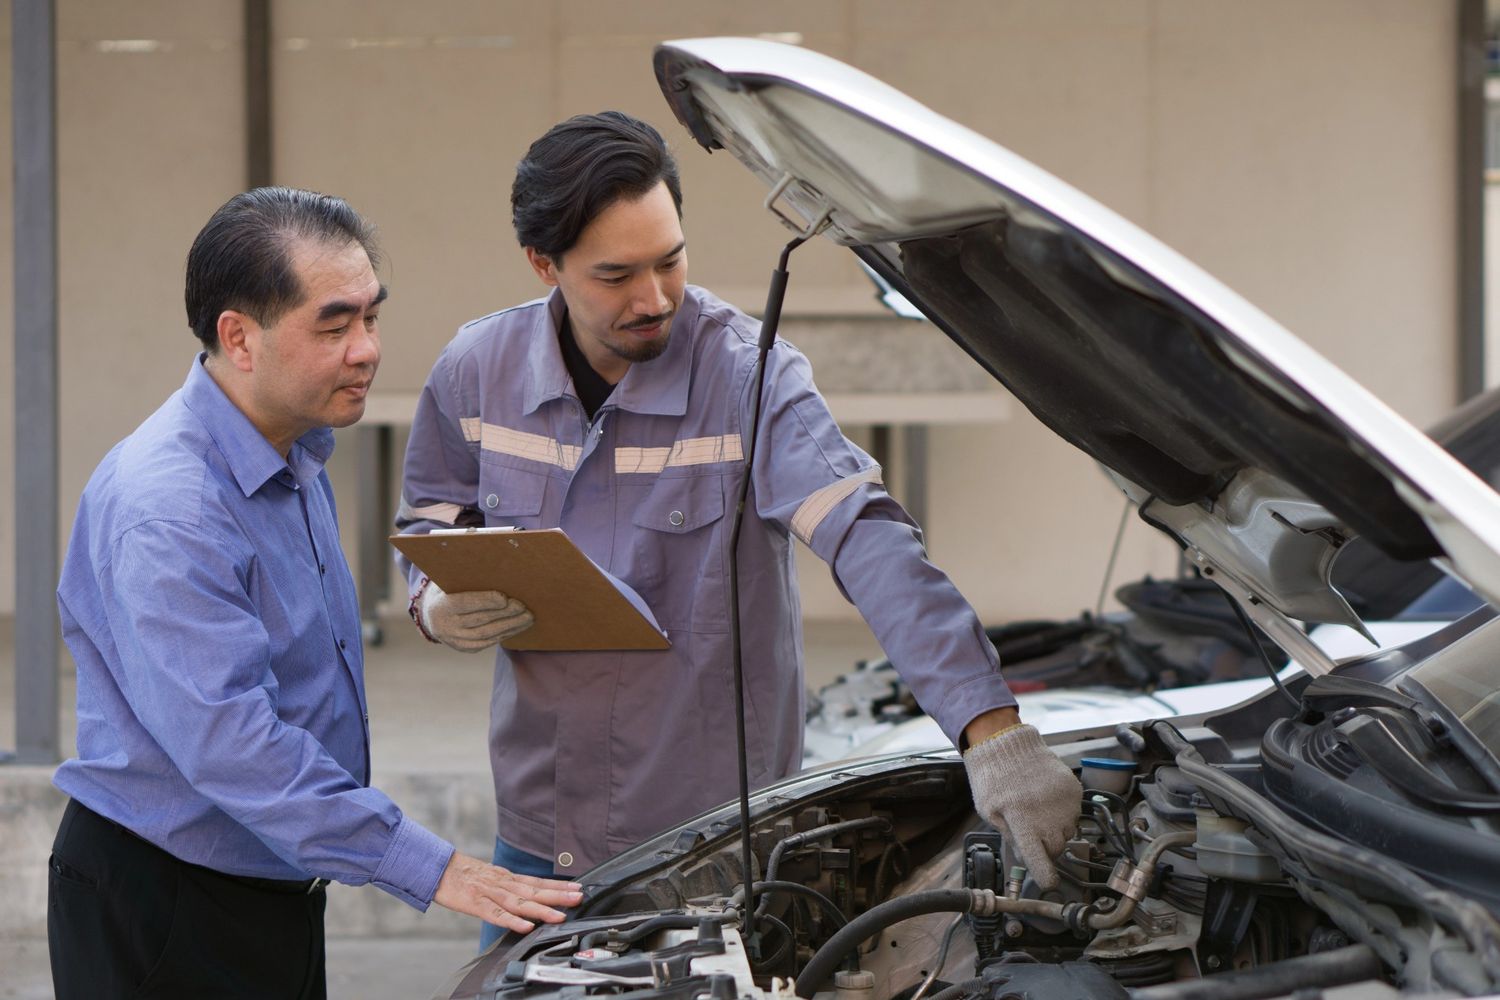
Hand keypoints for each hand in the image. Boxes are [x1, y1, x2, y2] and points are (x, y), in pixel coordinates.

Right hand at [418, 580, 533, 651]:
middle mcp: (445, 625)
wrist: (432, 614)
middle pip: (480, 620)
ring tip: (528, 618)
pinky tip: (517, 627)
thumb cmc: (448, 588)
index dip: (485, 601)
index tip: (505, 597)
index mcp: (441, 605)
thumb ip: (465, 572)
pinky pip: (486, 643)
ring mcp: (454, 639)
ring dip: (510, 626)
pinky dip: (504, 634)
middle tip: (524, 607)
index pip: (465, 603)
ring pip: (486, 634)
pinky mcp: (463, 648)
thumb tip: (489, 554)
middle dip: (505, 614)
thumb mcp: (450, 578)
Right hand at [432, 851, 582, 932]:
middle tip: (579, 897)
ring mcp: (489, 892)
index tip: (578, 888)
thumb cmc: (463, 875)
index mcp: (506, 878)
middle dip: (558, 895)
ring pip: (519, 902)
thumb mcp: (490, 877)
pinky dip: (511, 920)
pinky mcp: (475, 903)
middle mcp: (502, 883)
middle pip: (534, 889)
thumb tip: (527, 896)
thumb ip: (508, 887)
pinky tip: (525, 925)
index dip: (558, 885)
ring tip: (560, 915)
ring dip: (541, 909)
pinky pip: (495, 914)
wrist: (436, 868)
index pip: (537, 882)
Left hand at [963, 722, 1081, 889]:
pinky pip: (1074, 814)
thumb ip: (1010, 836)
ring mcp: (1063, 803)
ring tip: (1039, 811)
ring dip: (1056, 830)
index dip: (1046, 876)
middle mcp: (1047, 815)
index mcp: (1022, 822)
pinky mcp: (1073, 791)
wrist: (1008, 744)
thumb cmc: (993, 779)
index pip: (1040, 861)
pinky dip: (1063, 813)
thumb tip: (1026, 857)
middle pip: (1056, 849)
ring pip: (1067, 833)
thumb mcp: (990, 812)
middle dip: (1046, 848)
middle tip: (1033, 833)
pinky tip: (1047, 800)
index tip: (1049, 882)